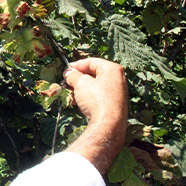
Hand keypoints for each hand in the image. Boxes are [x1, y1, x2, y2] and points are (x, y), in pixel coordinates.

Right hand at [62, 58, 128, 173]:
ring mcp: (118, 92)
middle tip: (68, 80)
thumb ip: (73, 76)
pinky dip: (89, 96)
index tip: (67, 69)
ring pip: (97, 85)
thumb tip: (68, 73)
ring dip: (83, 87)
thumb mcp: (81, 84)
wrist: (108, 124)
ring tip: (71, 91)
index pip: (92, 61)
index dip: (77, 65)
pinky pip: (100, 95)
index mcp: (112, 69)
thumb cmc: (96, 99)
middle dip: (80, 77)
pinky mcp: (115, 104)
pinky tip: (79, 102)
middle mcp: (118, 79)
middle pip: (95, 73)